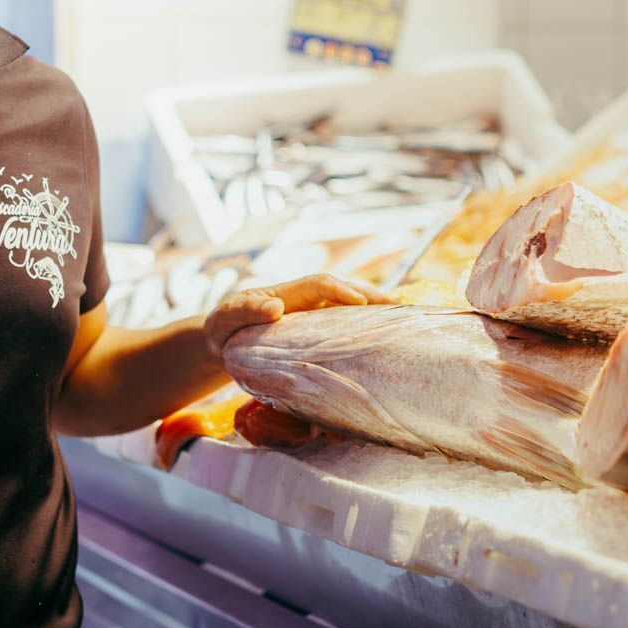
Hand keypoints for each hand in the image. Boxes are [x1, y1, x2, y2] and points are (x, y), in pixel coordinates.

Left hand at [203, 274, 389, 355]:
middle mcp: (308, 301)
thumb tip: (276, 309)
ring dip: (376, 313)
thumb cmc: (224, 326)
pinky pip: (347, 329)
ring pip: (352, 310)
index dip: (341, 290)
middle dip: (371, 296)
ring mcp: (316, 317)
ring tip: (404, 323)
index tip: (359, 302)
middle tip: (398, 308)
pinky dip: (368, 331)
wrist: (223, 341)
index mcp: (289, 292)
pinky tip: (387, 342)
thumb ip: (244, 310)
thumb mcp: (225, 317)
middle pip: (346, 292)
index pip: (321, 284)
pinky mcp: (319, 335)